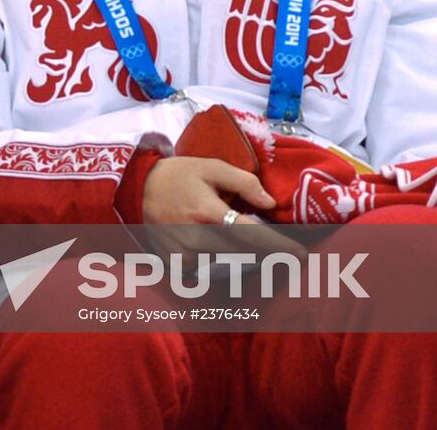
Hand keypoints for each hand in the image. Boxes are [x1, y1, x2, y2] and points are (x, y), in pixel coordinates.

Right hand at [140, 157, 300, 257]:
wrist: (136, 188)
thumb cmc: (178, 175)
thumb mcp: (211, 166)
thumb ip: (243, 182)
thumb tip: (269, 203)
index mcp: (206, 210)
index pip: (248, 233)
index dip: (277, 245)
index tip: (300, 255)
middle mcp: (195, 237)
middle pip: (242, 254)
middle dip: (262, 251)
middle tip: (276, 248)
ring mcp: (183, 255)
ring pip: (227, 263)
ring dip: (240, 255)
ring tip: (232, 238)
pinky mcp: (176, 265)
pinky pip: (209, 269)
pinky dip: (219, 260)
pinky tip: (213, 245)